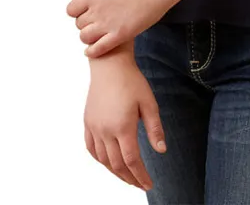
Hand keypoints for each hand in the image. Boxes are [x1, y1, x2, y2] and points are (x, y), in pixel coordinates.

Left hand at [67, 0, 172, 57]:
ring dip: (88, 37)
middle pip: (79, 24)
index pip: (71, 10)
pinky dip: (92, 51)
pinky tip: (92, 50)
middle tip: (97, 22)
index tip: (87, 12)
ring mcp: (107, 23)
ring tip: (97, 34)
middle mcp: (96, 9)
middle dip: (86, 23)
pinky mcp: (120, 34)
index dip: (78, 12)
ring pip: (85, 37)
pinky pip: (98, 48)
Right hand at [85, 57, 166, 190]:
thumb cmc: (132, 81)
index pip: (132, 161)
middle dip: (129, 178)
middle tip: (140, 184)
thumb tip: (161, 150)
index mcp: (123, 126)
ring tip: (127, 177)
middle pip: (116, 164)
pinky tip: (108, 162)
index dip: (140, 176)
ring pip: (103, 160)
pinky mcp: (88, 122)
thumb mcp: (149, 103)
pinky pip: (91, 148)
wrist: (110, 64)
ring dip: (115, 172)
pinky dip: (100, 160)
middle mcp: (105, 130)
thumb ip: (155, 128)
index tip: (149, 185)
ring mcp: (94, 127)